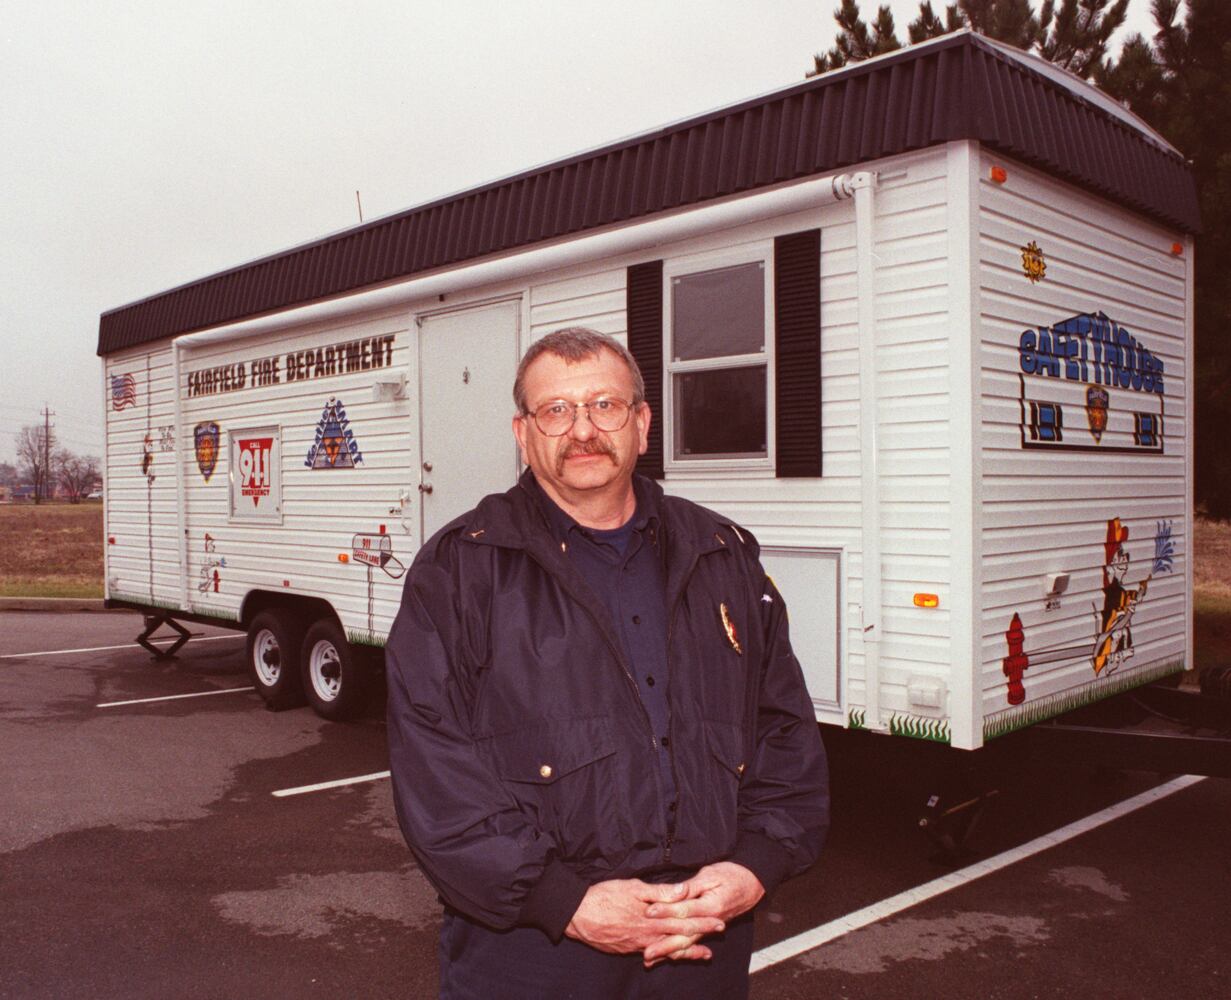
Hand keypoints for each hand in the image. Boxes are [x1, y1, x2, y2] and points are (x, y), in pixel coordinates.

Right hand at [564, 879, 725, 958]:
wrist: (577, 915)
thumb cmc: (604, 896)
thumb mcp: (633, 888)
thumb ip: (660, 892)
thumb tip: (683, 891)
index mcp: (651, 919)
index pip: (683, 921)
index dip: (702, 921)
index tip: (719, 921)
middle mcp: (647, 936)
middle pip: (680, 937)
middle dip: (701, 935)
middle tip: (719, 933)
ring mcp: (637, 945)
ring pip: (668, 949)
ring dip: (687, 951)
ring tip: (704, 954)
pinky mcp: (627, 949)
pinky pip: (652, 953)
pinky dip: (666, 955)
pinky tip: (670, 955)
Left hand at [641, 862, 764, 965]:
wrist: (751, 884)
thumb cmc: (731, 876)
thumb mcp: (711, 875)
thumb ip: (692, 886)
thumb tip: (677, 891)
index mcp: (710, 906)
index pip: (684, 910)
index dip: (665, 910)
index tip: (649, 911)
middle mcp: (709, 922)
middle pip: (683, 935)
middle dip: (663, 943)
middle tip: (646, 951)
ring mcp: (708, 927)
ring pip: (686, 943)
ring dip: (668, 951)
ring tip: (650, 958)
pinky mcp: (707, 929)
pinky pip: (691, 943)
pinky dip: (679, 951)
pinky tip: (667, 956)